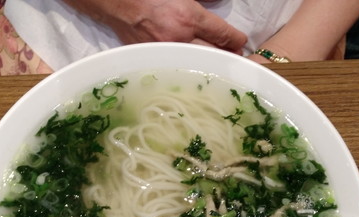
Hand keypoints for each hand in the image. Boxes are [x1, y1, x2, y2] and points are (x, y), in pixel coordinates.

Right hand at [63, 0, 246, 53]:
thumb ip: (202, 1)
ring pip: (197, 64)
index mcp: (187, 17)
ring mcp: (167, 52)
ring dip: (211, 66)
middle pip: (214, 54)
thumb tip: (220, 3)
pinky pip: (177, 67)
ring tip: (220, 67)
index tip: (241, 43)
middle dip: (228, 57)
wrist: (117, 4)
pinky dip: (189, 68)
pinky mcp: (155, 60)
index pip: (222, 33)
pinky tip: (195, 69)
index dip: (236, 40)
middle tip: (236, 59)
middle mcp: (179, 38)